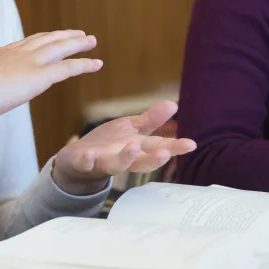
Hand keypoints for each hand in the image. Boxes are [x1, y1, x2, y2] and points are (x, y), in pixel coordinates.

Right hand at [0, 30, 101, 121]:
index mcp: (1, 53)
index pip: (26, 43)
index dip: (42, 39)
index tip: (51, 37)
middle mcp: (18, 53)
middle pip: (46, 39)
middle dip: (63, 36)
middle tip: (78, 34)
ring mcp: (30, 62)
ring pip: (60, 47)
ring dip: (77, 43)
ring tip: (91, 41)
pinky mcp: (39, 76)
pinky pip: (68, 68)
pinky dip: (84, 64)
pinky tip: (96, 64)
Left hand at [50, 100, 196, 195]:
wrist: (77, 160)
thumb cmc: (109, 144)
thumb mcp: (131, 129)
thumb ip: (151, 120)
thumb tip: (174, 104)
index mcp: (136, 149)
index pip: (158, 148)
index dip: (175, 147)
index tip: (191, 145)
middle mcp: (123, 158)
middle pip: (141, 161)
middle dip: (153, 158)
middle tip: (165, 153)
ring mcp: (103, 161)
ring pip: (116, 164)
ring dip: (125, 157)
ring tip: (132, 146)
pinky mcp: (83, 162)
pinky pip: (85, 163)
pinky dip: (87, 159)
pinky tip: (89, 154)